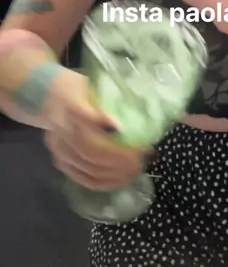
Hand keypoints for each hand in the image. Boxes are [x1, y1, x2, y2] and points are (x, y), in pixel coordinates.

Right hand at [44, 69, 150, 190]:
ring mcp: (59, 148)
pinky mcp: (60, 161)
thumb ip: (110, 101)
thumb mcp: (92, 84)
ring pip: (89, 167)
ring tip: (136, 169)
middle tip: (141, 158)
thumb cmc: (77, 89)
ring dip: (116, 172)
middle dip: (120, 157)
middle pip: (90, 149)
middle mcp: (60, 128)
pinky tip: (122, 180)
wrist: (48, 96)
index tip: (125, 130)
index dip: (103, 123)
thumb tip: (134, 122)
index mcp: (69, 104)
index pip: (83, 115)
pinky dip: (105, 182)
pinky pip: (83, 178)